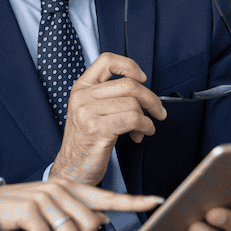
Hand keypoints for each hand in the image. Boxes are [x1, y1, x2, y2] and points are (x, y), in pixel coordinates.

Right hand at [0, 179, 162, 230]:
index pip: (108, 197)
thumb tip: (100, 221)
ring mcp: (45, 197)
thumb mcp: (53, 208)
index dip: (133, 201)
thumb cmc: (25, 212)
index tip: (157, 200)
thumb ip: (77, 212)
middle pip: (91, 227)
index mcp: (71, 188)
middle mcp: (61, 189)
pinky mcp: (30, 209)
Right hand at [50, 53, 166, 185]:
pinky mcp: (98, 129)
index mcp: (81, 88)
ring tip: (144, 128)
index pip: (106, 60)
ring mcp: (88, 113)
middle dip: (151, 98)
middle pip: (128, 84)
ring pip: (133, 103)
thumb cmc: (86, 142)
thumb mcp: (90, 111)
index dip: (129, 65)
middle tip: (157, 110)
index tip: (141, 78)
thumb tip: (141, 91)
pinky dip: (146, 127)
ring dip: (148, 118)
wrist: (73, 169)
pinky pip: (133, 119)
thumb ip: (108, 96)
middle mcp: (82, 97)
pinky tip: (142, 133)